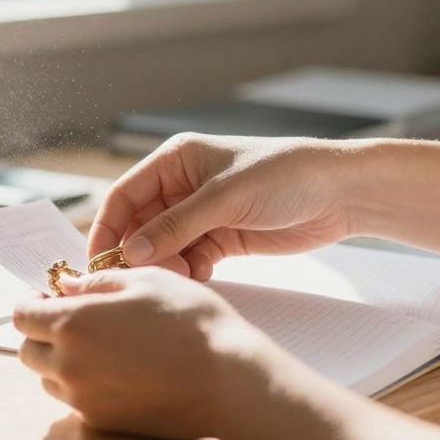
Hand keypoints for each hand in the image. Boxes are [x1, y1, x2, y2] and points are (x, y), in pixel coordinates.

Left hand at [14, 266, 257, 439]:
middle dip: (42, 331)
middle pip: (27, 350)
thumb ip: (96, 282)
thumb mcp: (144, 280)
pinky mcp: (103, 423)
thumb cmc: (190, 322)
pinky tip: (118, 370)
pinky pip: (75, 402)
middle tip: (73, 317)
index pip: (21, 316)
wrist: (228, 382)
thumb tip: (67, 286)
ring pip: (49, 378)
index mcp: (72, 324)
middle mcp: (68, 366)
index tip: (50, 295)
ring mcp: (84, 400)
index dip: (31, 301)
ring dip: (60, 359)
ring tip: (99, 344)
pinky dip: (84, 384)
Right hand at [89, 134, 358, 279]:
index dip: (108, 228)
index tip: (99, 262)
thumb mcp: (224, 198)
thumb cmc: (284, 176)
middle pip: (140, 225)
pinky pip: (190, 258)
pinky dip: (190, 271)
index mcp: (175, 160)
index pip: (124, 195)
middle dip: (138, 252)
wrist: (340, 193)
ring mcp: (202, 213)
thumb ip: (175, 226)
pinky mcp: (222, 237)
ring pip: (164, 246)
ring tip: (181, 277)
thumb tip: (130, 252)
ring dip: (165, 264)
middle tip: (139, 279)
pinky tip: (201, 277)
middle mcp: (182, 186)